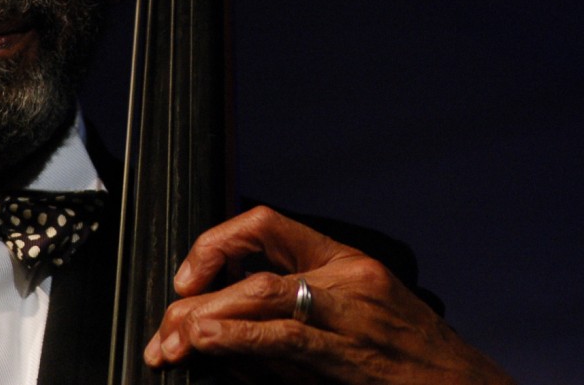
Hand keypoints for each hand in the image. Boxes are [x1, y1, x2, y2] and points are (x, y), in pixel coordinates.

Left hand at [143, 206, 514, 383]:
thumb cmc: (417, 360)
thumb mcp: (363, 316)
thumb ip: (300, 309)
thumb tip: (229, 323)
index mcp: (346, 260)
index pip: (267, 223)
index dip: (217, 243)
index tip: (189, 277)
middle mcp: (347, 279)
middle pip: (252, 268)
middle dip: (196, 297)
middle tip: (165, 327)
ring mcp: (351, 317)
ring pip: (259, 297)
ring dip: (203, 321)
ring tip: (171, 340)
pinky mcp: (352, 357)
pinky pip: (284, 339)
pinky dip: (236, 338)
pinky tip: (205, 342)